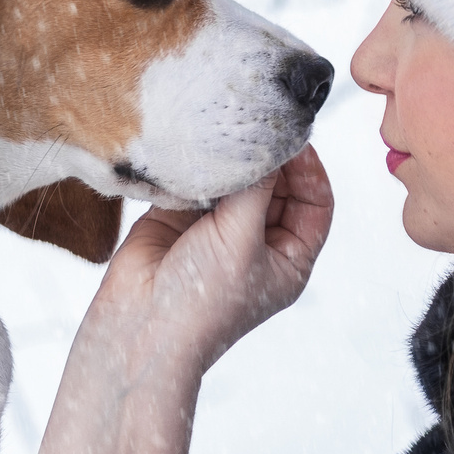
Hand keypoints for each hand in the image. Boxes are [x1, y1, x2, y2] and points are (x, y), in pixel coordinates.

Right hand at [4, 147, 331, 453]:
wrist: (137, 329)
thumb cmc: (201, 302)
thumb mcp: (243, 239)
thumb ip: (259, 185)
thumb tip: (272, 136)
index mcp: (289, 257)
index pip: (316, 200)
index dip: (310, 167)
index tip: (293, 137)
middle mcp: (258, 241)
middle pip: (279, 184)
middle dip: (270, 156)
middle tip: (257, 125)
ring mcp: (219, 228)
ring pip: (238, 177)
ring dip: (233, 156)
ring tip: (225, 130)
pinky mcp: (180, 216)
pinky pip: (199, 177)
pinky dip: (199, 160)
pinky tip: (196, 144)